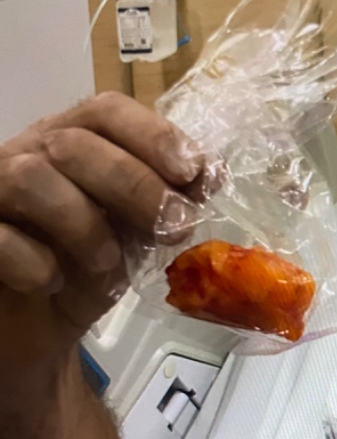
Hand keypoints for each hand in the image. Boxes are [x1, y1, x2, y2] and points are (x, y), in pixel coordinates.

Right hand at [0, 92, 202, 370]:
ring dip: (84, 225)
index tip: (193, 172)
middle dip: (135, 185)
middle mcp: (25, 154)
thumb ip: (164, 203)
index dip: (153, 135)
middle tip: (175, 227)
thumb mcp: (133, 236)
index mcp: (69, 141)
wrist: (33, 327)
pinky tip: (53, 284)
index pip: (105, 110)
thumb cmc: (82, 272)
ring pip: (31, 178)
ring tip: (107, 265)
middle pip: (75, 143)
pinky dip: (35, 263)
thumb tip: (210, 176)